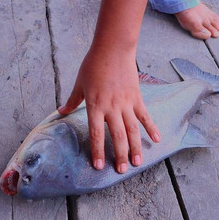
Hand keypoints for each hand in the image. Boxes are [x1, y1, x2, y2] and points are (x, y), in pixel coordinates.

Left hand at [58, 45, 160, 172]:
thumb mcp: (79, 83)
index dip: (97, 151)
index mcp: (95, 106)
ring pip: (132, 129)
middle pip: (117, 136)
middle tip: (123, 170)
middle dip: (120, 154)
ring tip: (138, 163)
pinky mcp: (136, 97)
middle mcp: (111, 107)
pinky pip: (144, 116)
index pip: (96, 133)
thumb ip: (72, 101)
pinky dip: (151, 128)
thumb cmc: (93, 65)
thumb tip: (61, 111)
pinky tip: (157, 140)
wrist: (113, 49)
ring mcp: (126, 103)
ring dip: (136, 147)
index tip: (99, 166)